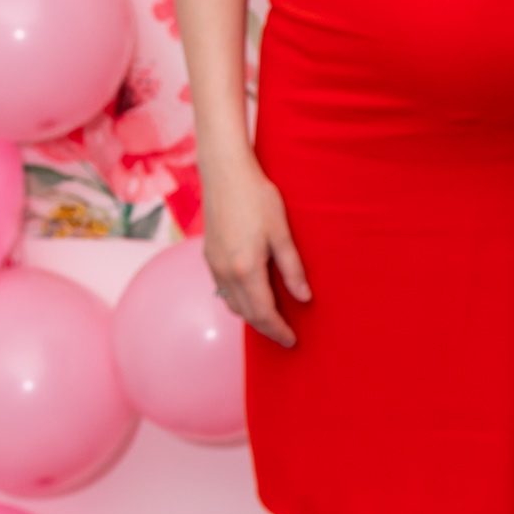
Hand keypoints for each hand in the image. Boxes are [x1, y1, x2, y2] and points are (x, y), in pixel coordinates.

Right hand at [202, 151, 309, 348]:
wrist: (224, 173)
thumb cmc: (257, 197)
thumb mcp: (281, 232)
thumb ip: (292, 268)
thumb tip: (304, 298)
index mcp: (245, 269)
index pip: (263, 313)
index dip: (278, 330)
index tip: (292, 341)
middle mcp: (225, 272)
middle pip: (246, 314)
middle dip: (266, 329)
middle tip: (285, 337)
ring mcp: (213, 265)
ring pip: (232, 304)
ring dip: (251, 317)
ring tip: (271, 321)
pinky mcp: (209, 256)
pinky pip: (223, 290)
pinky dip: (239, 302)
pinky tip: (251, 297)